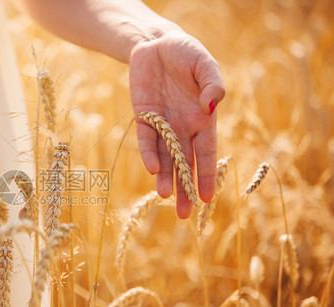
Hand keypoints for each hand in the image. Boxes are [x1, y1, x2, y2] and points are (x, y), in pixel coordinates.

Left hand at [129, 30, 224, 218]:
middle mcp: (182, 127)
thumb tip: (212, 105)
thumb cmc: (187, 54)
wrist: (156, 44)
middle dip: (185, 188)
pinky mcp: (142, 117)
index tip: (206, 199)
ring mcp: (161, 124)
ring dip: (166, 178)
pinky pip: (145, 139)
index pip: (206, 153)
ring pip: (164, 157)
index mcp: (203, 120)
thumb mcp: (205, 64)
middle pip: (185, 163)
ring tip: (166, 198)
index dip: (206, 175)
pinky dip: (148, 153)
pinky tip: (153, 169)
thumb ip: (213, 83)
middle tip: (184, 215)